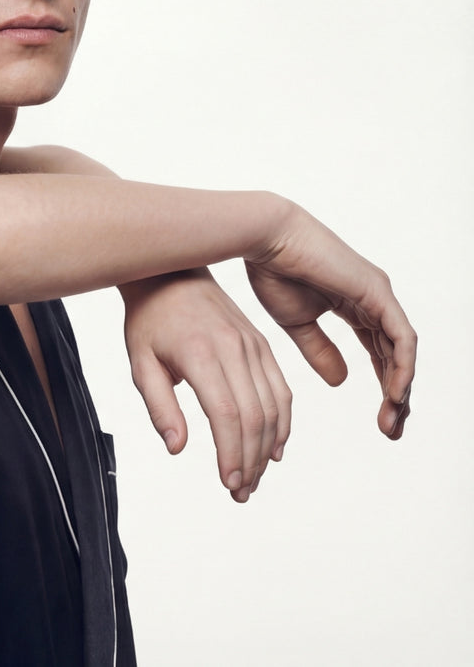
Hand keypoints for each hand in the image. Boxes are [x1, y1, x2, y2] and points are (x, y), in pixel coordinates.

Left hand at [121, 268, 289, 501]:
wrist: (172, 274)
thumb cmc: (150, 321)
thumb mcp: (141, 364)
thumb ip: (160, 406)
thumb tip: (178, 448)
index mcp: (202, 355)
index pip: (227, 415)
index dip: (232, 454)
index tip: (228, 483)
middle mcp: (235, 350)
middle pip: (255, 417)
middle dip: (250, 461)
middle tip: (240, 492)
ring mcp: (254, 346)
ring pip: (274, 407)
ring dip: (267, 448)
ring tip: (253, 478)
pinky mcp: (263, 345)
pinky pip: (281, 389)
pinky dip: (283, 422)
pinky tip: (274, 449)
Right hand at [245, 202, 414, 440]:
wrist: (264, 239)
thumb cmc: (273, 272)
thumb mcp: (297, 323)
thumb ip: (320, 351)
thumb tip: (342, 382)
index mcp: (355, 306)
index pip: (380, 353)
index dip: (381, 387)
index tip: (379, 420)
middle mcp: (374, 300)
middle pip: (396, 357)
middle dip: (397, 396)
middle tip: (390, 429)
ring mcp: (379, 295)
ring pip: (403, 351)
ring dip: (401, 387)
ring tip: (393, 418)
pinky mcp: (377, 292)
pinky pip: (401, 337)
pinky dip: (402, 366)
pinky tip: (395, 392)